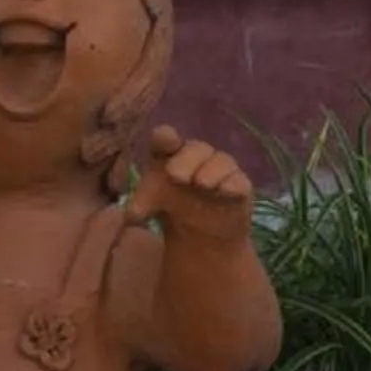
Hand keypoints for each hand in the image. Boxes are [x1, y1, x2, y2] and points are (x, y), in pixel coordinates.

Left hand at [124, 127, 253, 244]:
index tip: (164, 139)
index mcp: (172, 155)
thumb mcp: (152, 205)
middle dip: (186, 159)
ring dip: (211, 169)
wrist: (202, 233)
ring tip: (201, 183)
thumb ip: (140, 206)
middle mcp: (198, 158)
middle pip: (196, 149)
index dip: (165, 137)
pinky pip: (240, 181)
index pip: (167, 140)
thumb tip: (130, 216)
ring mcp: (221, 171)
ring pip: (221, 160)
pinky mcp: (239, 188)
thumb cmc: (173, 206)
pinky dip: (233, 183)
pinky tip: (225, 190)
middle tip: (175, 175)